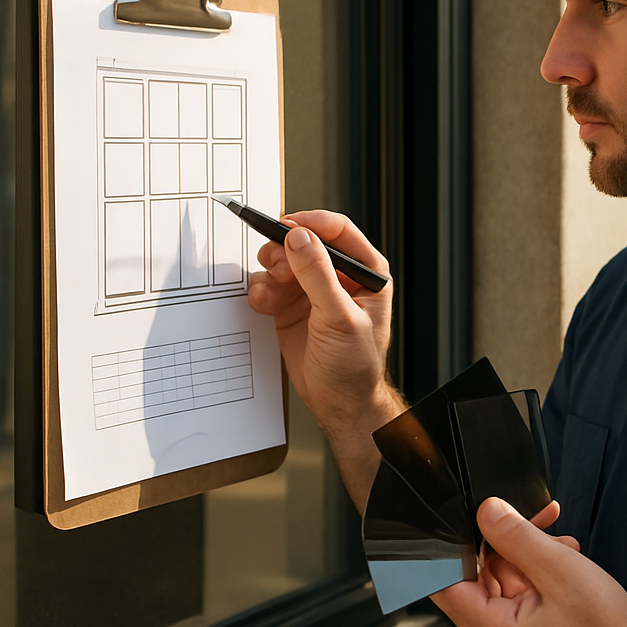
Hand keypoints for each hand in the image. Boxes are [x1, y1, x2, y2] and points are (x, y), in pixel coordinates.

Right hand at [247, 210, 401, 447]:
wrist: (338, 402)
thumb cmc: (355, 365)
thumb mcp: (339, 318)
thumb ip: (318, 276)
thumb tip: (300, 238)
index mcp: (364, 272)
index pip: (337, 231)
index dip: (310, 224)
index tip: (286, 227)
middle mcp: (337, 276)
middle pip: (303, 242)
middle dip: (284, 250)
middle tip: (273, 264)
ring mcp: (312, 290)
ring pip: (282, 261)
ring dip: (270, 271)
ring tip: (270, 290)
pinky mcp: (290, 306)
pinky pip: (268, 285)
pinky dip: (262, 290)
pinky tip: (265, 304)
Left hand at [437, 500, 626, 626]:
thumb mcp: (558, 568)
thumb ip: (516, 536)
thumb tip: (485, 509)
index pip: (442, 583)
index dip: (444, 547)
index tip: (452, 516)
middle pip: (474, 573)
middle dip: (501, 539)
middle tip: (527, 515)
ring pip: (499, 574)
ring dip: (525, 548)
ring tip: (555, 533)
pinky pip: (517, 585)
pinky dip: (535, 564)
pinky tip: (561, 549)